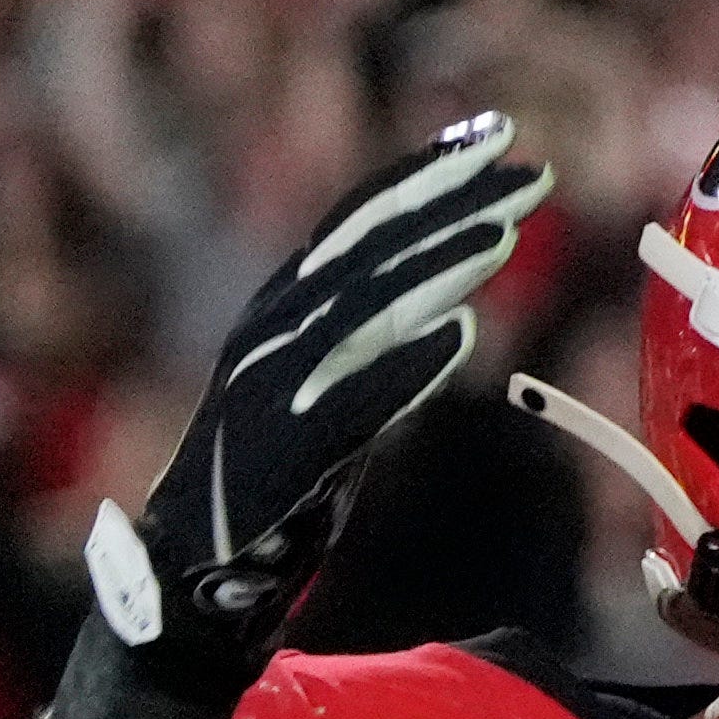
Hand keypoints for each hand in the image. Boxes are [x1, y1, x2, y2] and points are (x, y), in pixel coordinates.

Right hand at [84, 113, 549, 697]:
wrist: (190, 581)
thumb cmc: (272, 485)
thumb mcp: (328, 391)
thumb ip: (373, 341)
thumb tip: (445, 301)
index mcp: (283, 308)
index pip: (361, 221)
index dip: (426, 175)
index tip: (496, 137)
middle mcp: (272, 330)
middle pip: (369, 246)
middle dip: (448, 201)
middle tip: (528, 166)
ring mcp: (271, 387)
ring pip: (364, 309)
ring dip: (435, 267)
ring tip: (505, 235)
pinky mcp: (281, 451)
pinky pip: (351, 400)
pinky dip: (403, 365)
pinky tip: (462, 338)